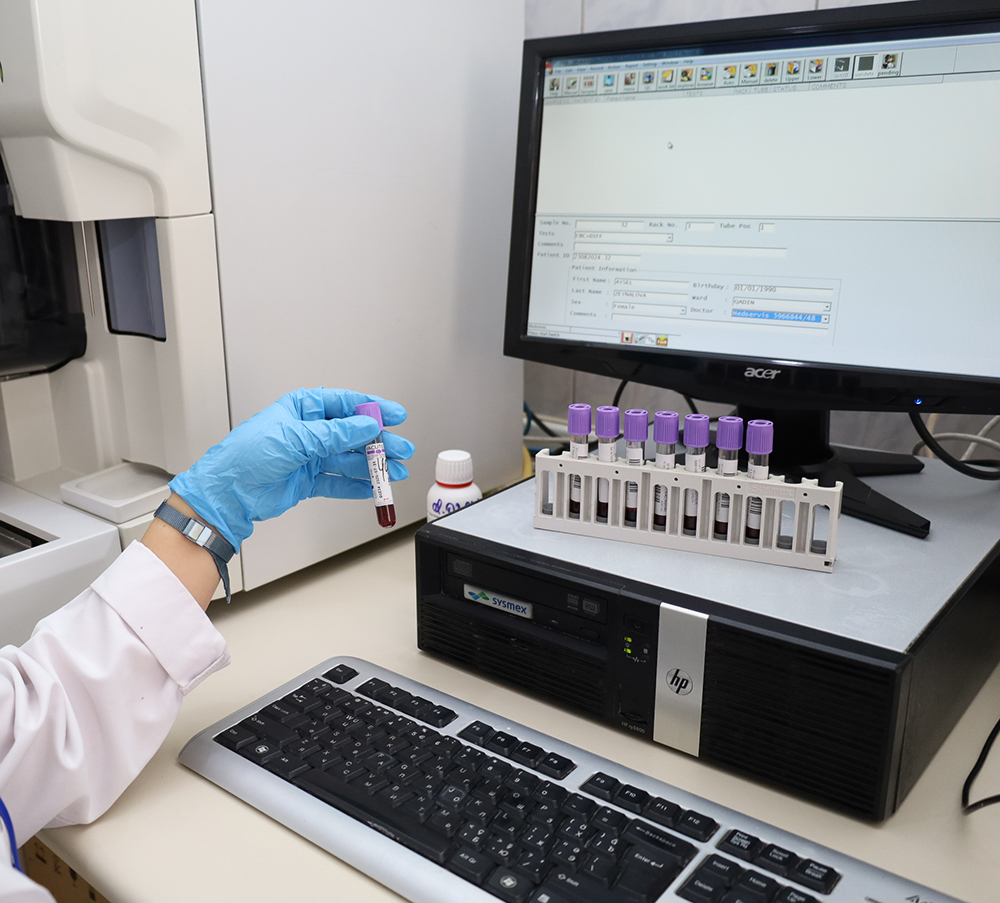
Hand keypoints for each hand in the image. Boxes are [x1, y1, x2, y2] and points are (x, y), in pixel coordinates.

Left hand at [168, 388, 413, 548]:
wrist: (227, 494)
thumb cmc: (246, 456)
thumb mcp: (295, 438)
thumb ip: (335, 434)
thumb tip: (366, 425)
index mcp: (302, 408)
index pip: (345, 404)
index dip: (372, 408)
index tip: (395, 415)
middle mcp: (308, 431)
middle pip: (352, 434)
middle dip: (378, 443)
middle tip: (401, 450)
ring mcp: (308, 456)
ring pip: (349, 459)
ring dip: (372, 467)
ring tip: (394, 473)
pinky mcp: (307, 480)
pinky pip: (338, 481)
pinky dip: (357, 486)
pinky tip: (373, 488)